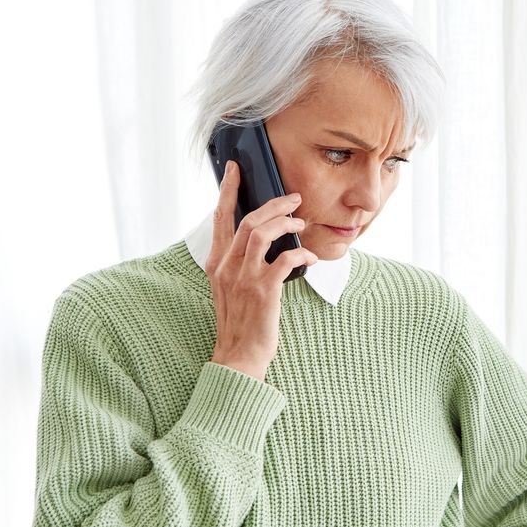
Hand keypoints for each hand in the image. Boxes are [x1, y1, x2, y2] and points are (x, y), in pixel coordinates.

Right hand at [207, 160, 318, 379]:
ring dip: (285, 223)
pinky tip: (310, 256)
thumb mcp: (230, 288)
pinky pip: (285, 259)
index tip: (235, 169)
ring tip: (301, 223)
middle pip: (246, 220)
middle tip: (293, 198)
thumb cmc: (240, 323)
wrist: (238, 356)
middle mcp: (226, 267)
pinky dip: (301, 253)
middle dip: (273, 204)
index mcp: (216, 264)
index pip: (219, 218)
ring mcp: (243, 278)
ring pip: (262, 233)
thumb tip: (262, 238)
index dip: (227, 191)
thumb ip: (239, 263)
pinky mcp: (263, 291)